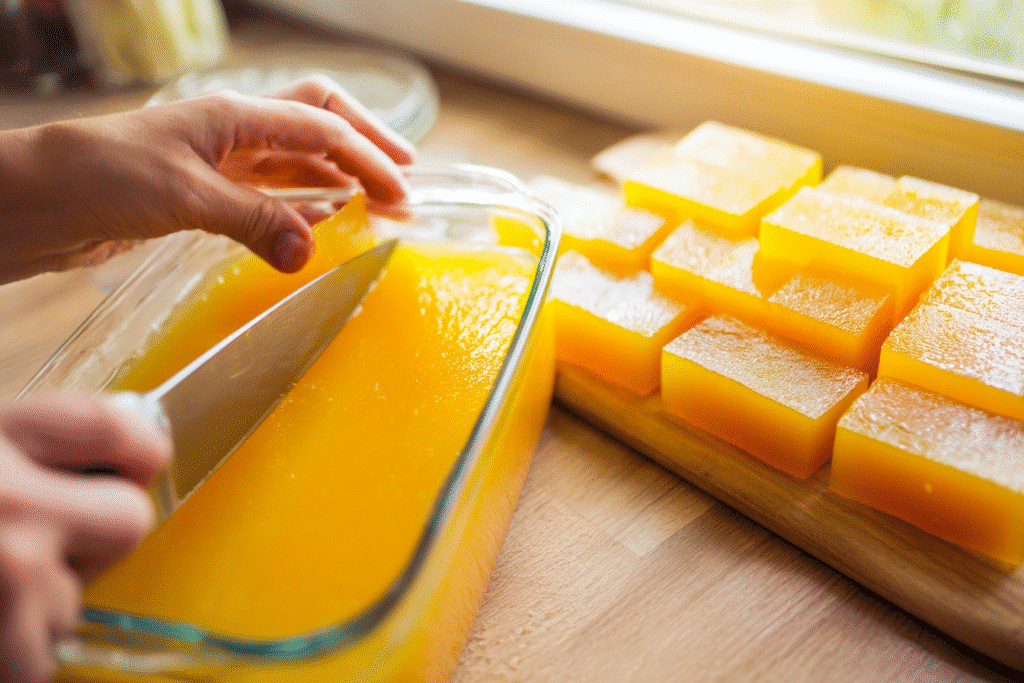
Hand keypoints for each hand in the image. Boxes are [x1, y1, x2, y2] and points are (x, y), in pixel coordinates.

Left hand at [0, 75, 415, 284]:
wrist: (34, 200)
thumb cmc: (98, 176)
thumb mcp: (182, 195)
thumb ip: (251, 220)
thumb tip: (309, 251)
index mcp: (234, 116)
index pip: (322, 129)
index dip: (368, 158)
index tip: (402, 192)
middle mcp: (234, 134)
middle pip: (318, 125)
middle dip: (364, 147)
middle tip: (404, 180)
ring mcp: (221, 165)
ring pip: (297, 163)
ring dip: (338, 181)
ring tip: (374, 208)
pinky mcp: (206, 198)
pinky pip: (270, 198)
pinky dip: (302, 209)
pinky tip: (320, 226)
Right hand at [0, 394, 170, 682]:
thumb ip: (41, 446)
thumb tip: (137, 449)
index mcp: (0, 433)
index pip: (121, 428)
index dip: (137, 452)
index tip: (133, 464)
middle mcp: (11, 495)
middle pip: (130, 519)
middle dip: (97, 539)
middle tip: (37, 544)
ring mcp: (10, 565)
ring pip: (82, 595)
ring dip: (46, 602)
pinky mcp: (2, 633)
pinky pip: (43, 654)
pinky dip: (19, 651)